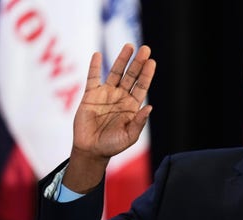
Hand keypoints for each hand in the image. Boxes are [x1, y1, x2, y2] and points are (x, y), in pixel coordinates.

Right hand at [64, 43, 155, 192]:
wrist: (91, 150)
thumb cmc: (112, 145)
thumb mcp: (129, 136)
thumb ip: (139, 122)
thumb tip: (150, 107)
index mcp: (132, 106)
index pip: (141, 86)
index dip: (146, 74)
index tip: (152, 62)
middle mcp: (120, 97)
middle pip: (131, 76)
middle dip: (138, 62)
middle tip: (145, 48)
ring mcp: (106, 94)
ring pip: (115, 73)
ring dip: (122, 60)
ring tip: (129, 46)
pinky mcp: (90, 95)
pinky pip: (92, 78)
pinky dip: (94, 66)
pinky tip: (97, 55)